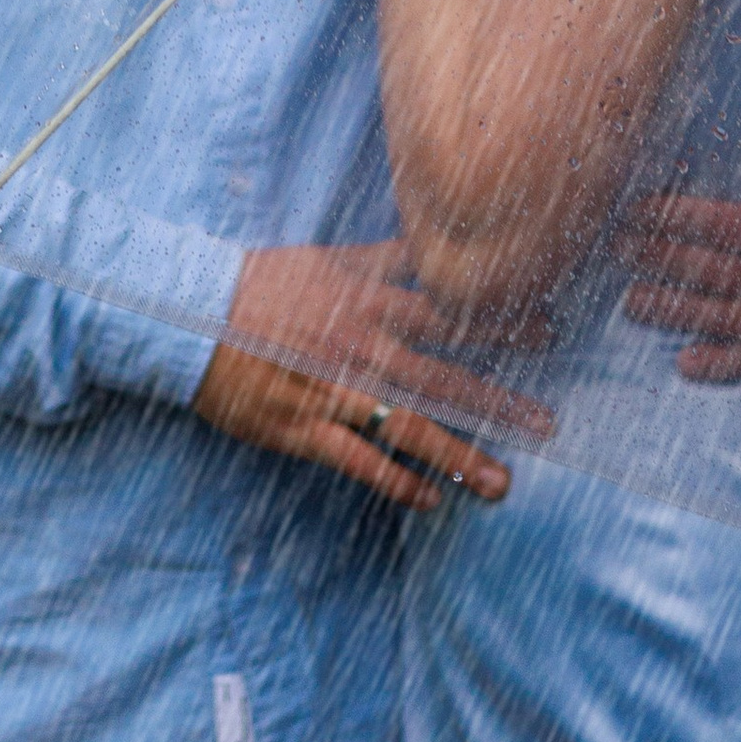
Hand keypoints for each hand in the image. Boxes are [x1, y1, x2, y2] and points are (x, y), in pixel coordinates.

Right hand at [193, 242, 552, 508]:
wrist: (192, 317)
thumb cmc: (262, 284)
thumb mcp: (328, 258)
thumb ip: (384, 259)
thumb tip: (434, 241)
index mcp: (368, 302)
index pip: (449, 311)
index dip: (501, 322)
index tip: (549, 332)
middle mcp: (360, 348)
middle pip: (443, 377)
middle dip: (498, 402)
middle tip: (547, 424)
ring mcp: (333, 391)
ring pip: (408, 427)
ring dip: (459, 457)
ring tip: (503, 483)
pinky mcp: (303, 428)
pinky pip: (359, 461)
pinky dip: (397, 482)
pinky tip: (431, 500)